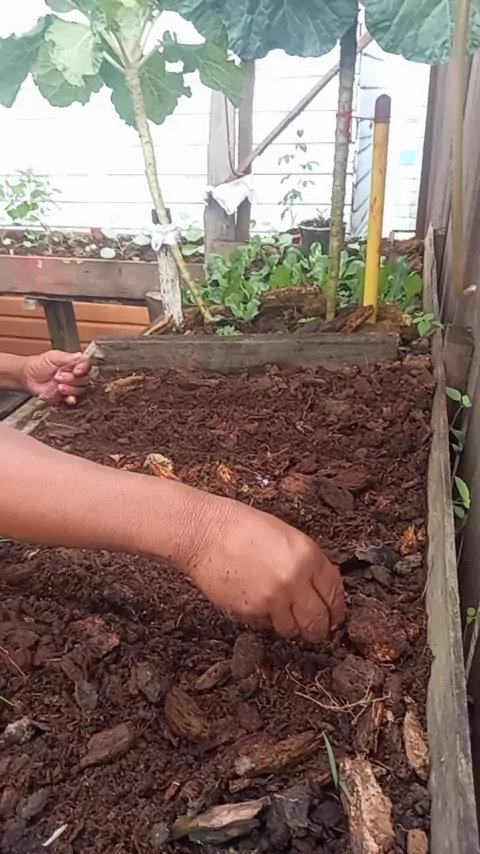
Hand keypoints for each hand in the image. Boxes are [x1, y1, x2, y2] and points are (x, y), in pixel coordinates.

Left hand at [22, 350, 90, 405]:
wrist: (28, 377)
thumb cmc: (39, 364)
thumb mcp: (53, 357)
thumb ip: (68, 358)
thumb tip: (81, 357)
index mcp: (74, 364)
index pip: (86, 365)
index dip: (83, 369)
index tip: (76, 371)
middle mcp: (75, 375)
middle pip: (85, 379)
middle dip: (72, 379)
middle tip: (58, 377)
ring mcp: (72, 387)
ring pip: (81, 390)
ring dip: (70, 389)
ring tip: (58, 387)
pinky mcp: (66, 397)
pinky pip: (74, 400)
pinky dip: (73, 400)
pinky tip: (69, 399)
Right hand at [182, 495, 344, 641]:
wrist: (205, 532)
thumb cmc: (242, 527)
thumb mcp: (287, 536)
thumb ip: (307, 563)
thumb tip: (320, 590)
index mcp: (307, 556)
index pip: (334, 593)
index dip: (337, 609)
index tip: (335, 616)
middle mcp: (294, 581)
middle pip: (317, 621)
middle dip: (320, 629)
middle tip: (317, 630)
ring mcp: (272, 599)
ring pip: (293, 630)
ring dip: (292, 627)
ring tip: (285, 617)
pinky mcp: (250, 612)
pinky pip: (266, 626)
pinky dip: (267, 621)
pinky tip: (260, 604)